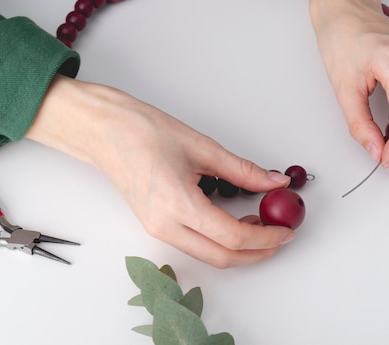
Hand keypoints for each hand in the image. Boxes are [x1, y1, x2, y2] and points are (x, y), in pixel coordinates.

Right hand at [26, 75, 294, 267]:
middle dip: (256, 252)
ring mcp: (157, 229)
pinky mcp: (154, 225)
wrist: (103, 131)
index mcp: (177, 205)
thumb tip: (274, 182)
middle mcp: (164, 225)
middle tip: (279, 235)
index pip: (232, 236)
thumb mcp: (202, 147)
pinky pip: (194, 244)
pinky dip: (219, 241)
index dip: (265, 237)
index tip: (285, 229)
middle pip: (221, 257)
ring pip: (207, 255)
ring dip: (238, 248)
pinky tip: (233, 222)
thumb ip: (243, 170)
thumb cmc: (141, 132)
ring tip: (259, 224)